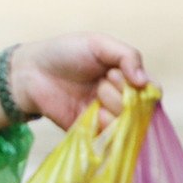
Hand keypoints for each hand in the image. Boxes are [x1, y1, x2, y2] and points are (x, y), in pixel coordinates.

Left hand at [10, 33, 150, 130]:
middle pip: (141, 108)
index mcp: (126, 79)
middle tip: (103, 80)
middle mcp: (119, 100)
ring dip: (114, 106)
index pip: (152, 91)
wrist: (30, 71)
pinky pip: (109, 138)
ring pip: (127, 123)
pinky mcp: (90, 132)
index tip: (122, 75)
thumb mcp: (99, 44)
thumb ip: (128, 56)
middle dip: (124, 92)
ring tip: (96, 94)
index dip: (143, 87)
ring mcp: (105, 117)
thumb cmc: (64, 52)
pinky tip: (95, 113)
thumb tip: (146, 82)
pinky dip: (107, 125)